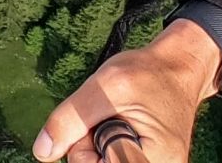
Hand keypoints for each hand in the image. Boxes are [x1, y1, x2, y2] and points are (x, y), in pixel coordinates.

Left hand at [32, 20, 220, 161]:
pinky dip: (105, 144)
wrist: (178, 67)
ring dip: (96, 142)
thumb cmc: (151, 72)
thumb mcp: (106, 86)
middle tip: (110, 114)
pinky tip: (119, 126)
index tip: (101, 119)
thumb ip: (71, 119)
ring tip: (117, 117)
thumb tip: (43, 151)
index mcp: (149, 162)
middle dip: (90, 143)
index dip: (85, 145)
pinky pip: (109, 159)